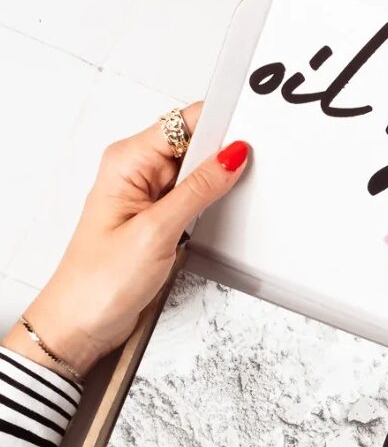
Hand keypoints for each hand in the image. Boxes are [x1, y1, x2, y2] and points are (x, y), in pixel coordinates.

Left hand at [1, 104, 249, 379]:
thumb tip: (232, 156)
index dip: (218, 125)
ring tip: (213, 210)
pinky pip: (193, 196)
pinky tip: (208, 220)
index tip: (247, 140)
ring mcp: (147, 194)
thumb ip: (199, 190)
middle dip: (220, 157)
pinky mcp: (157, 216)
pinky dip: (208, 205)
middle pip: (194, 143)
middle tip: (237, 180)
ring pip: (196, 171)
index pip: (183, 121)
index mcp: (127, 160)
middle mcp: (136, 171)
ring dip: (214, 185)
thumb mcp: (158, 231)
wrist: (81, 325)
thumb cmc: (98, 283)